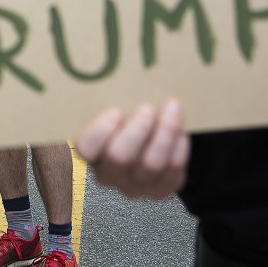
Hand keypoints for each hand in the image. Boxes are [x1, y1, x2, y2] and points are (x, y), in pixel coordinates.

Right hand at [75, 99, 189, 199]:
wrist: (149, 139)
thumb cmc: (125, 119)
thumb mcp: (114, 109)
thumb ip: (110, 99)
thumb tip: (121, 75)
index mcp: (89, 151)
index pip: (85, 148)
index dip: (99, 132)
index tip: (115, 111)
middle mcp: (107, 172)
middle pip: (119, 158)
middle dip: (137, 131)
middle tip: (147, 108)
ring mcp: (132, 185)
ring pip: (150, 165)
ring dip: (164, 134)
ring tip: (172, 108)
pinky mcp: (157, 191)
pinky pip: (170, 175)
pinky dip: (178, 152)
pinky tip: (182, 134)